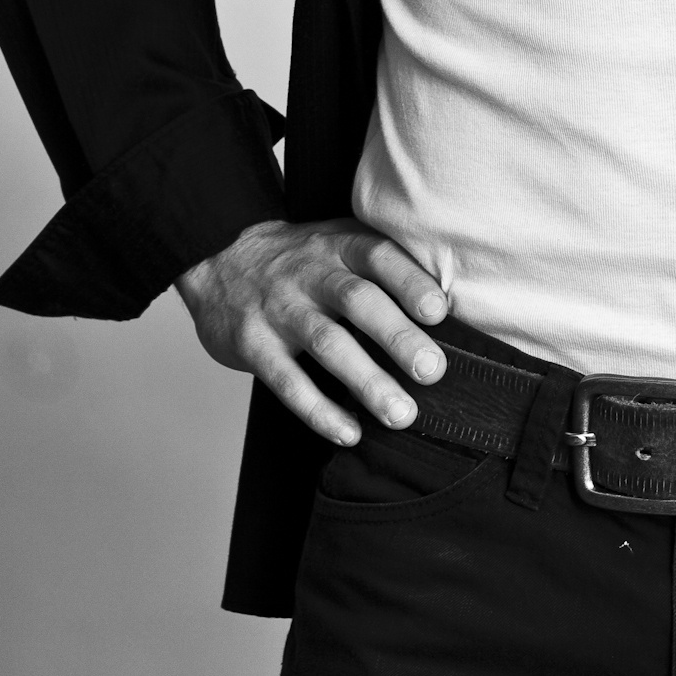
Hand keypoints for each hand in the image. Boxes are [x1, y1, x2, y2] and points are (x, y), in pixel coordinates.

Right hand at [175, 217, 448, 447]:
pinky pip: (286, 380)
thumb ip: (387, 264)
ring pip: (327, 343)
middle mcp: (311, 273)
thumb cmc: (303, 261)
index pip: (380, 257)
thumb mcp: (340, 242)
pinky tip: (349, 432)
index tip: (440, 312)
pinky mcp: (253, 344)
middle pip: (358, 301)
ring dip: (366, 381)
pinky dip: (318, 409)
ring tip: (402, 414)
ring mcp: (279, 308)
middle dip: (397, 336)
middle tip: (433, 371)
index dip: (410, 282)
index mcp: (340, 245)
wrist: (220, 259)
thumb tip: (455, 307)